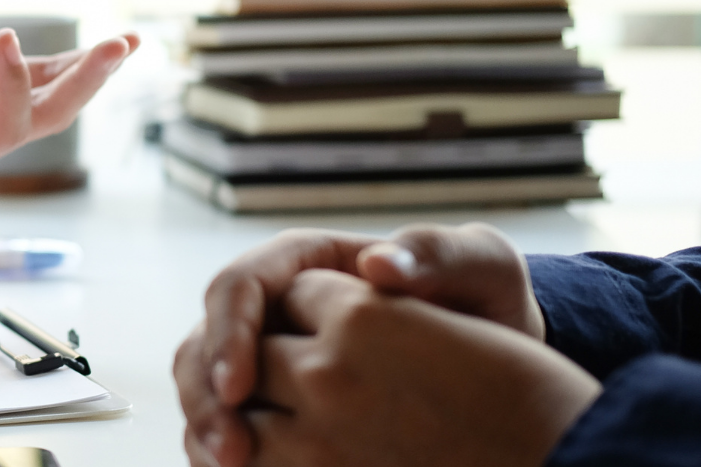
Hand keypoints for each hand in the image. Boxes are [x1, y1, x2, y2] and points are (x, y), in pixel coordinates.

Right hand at [175, 224, 542, 466]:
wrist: (497, 356)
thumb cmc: (485, 301)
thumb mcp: (481, 267)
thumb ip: (438, 253)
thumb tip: (378, 262)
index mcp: (303, 263)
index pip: (238, 287)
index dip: (228, 334)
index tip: (241, 387)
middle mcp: (272, 306)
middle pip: (204, 341)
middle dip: (206, 396)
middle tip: (231, 449)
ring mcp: (266, 353)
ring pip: (203, 385)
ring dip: (207, 428)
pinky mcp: (271, 397)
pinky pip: (229, 421)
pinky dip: (221, 449)